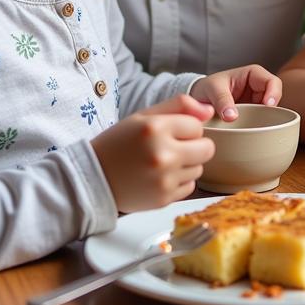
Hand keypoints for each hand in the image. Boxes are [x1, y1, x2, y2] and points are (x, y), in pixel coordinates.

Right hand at [92, 94, 215, 212]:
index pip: (197, 126)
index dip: (186, 128)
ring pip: (200, 168)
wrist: (94, 178)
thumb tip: (210, 110)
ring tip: (163, 162)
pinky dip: (180, 181)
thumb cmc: (119, 143)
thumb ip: (179, 105)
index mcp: (155, 128)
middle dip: (195, 146)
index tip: (170, 132)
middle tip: (174, 147)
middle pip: (207, 148)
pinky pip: (190, 186)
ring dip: (187, 164)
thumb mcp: (144, 116)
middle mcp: (162, 154)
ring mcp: (164, 179)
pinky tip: (161, 177)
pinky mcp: (164, 198)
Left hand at [189, 65, 282, 120]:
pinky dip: (258, 129)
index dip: (274, 94)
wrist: (197, 100)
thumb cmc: (207, 88)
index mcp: (253, 75)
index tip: (268, 106)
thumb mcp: (212, 89)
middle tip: (262, 123)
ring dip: (264, 122)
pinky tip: (251, 135)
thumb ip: (221, 100)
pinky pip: (261, 124)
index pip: (272, 82)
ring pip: (270, 114)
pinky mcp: (252, 118)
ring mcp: (256, 105)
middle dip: (271, 112)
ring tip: (253, 129)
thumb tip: (232, 116)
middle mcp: (258, 89)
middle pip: (275, 100)